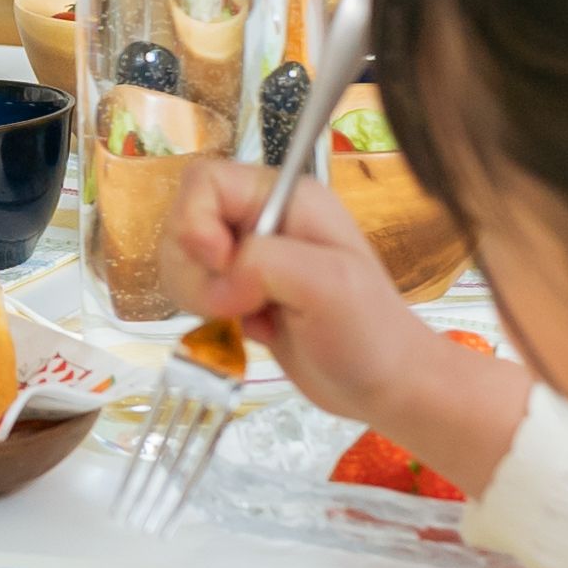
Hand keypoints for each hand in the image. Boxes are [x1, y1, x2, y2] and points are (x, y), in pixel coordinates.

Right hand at [168, 160, 519, 480]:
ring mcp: (249, 258)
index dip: (196, 222)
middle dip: (198, 272)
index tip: (222, 264)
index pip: (205, 181)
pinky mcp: (240, 295)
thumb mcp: (328, 284)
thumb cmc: (370, 332)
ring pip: (183, 262)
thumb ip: (264, 262)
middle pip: (185, 223)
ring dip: (202, 298)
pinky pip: (195, 294)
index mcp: (286, 198)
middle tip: (242, 304)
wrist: (384, 386)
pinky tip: (255, 331)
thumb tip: (221, 278)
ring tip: (253, 319)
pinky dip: (211, 318)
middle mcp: (263, 220)